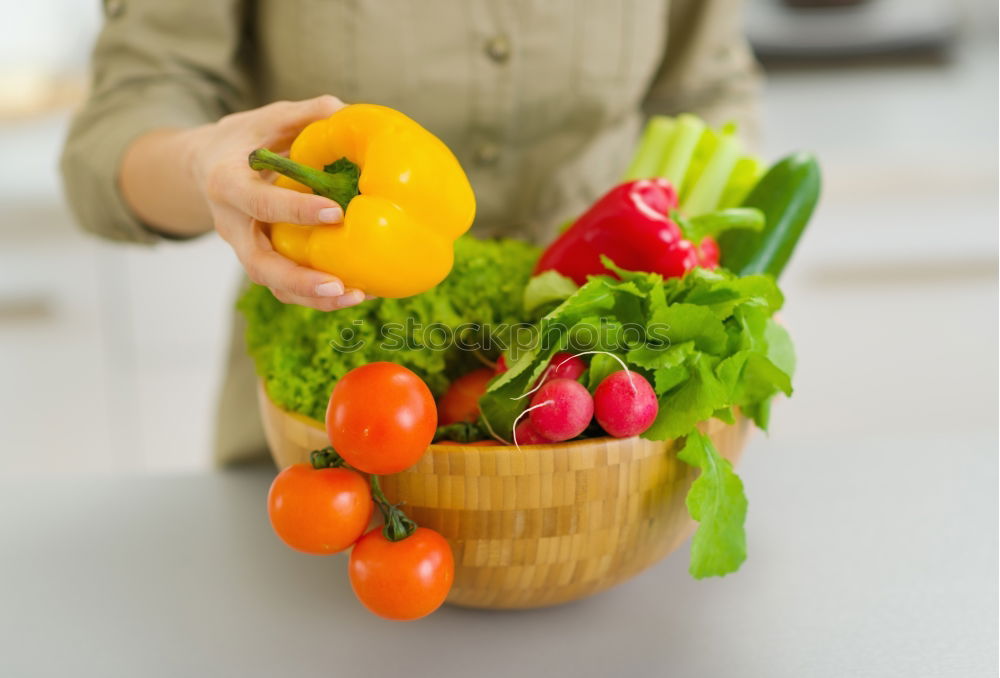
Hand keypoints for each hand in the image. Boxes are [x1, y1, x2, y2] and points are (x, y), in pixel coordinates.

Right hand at [192, 95, 367, 310]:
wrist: (207, 167)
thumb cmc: (244, 140)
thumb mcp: (267, 119)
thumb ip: (304, 114)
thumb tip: (346, 111)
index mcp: (228, 184)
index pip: (260, 202)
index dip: (295, 210)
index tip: (336, 212)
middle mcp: (232, 225)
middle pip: (259, 265)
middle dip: (299, 279)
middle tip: (340, 285)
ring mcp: (245, 248)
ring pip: (273, 284)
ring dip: (313, 297)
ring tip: (356, 296)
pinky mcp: (261, 262)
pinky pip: (285, 287)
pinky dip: (316, 296)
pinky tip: (355, 293)